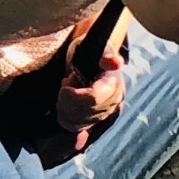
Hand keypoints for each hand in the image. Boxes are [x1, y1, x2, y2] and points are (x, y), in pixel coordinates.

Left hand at [51, 27, 127, 157]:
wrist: (95, 62)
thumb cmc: (94, 54)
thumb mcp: (98, 50)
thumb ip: (106, 57)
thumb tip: (115, 62)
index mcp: (113, 86)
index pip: (92, 99)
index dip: (74, 96)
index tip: (64, 85)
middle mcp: (112, 103)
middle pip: (82, 113)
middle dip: (66, 100)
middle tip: (65, 83)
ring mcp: (104, 115)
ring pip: (76, 122)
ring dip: (64, 108)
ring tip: (66, 92)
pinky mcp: (95, 122)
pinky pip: (75, 128)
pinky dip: (65, 117)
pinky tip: (66, 104)